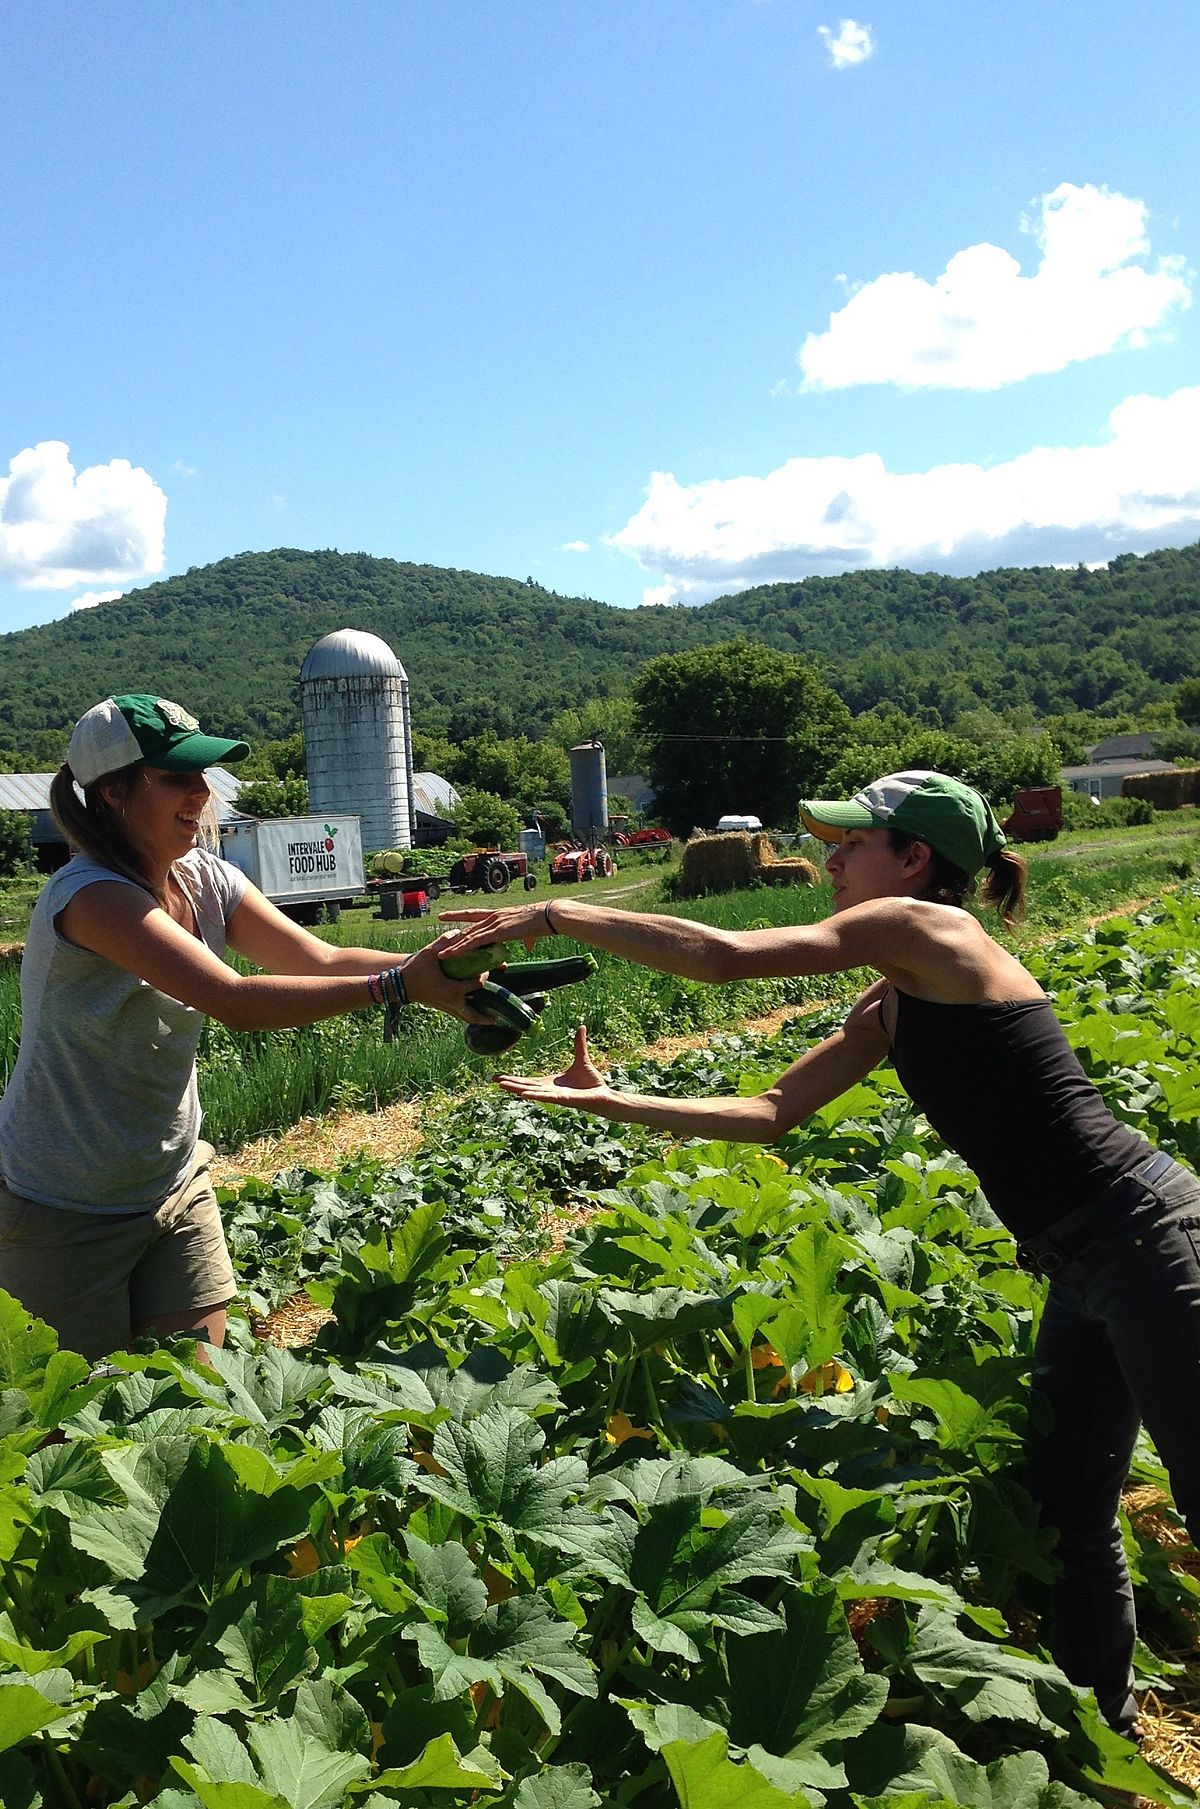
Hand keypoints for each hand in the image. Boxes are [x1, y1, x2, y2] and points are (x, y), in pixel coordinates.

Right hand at [400, 927, 491, 1021]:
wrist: (399, 985)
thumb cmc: (415, 969)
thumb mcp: (429, 953)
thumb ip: (444, 941)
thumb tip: (458, 931)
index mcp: (452, 989)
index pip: (477, 984)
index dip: (485, 975)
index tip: (489, 967)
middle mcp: (452, 1002)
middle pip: (475, 1013)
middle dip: (487, 1015)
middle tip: (500, 1014)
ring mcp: (447, 1007)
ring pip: (467, 1018)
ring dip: (480, 1019)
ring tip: (493, 1020)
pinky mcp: (443, 1008)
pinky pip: (460, 1016)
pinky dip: (470, 1016)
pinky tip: (477, 1013)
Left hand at [439, 902, 556, 953]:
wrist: (549, 915)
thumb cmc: (543, 922)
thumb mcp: (530, 932)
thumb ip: (526, 939)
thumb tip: (528, 946)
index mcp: (499, 915)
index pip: (475, 915)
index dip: (460, 916)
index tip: (446, 916)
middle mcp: (493, 917)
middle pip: (468, 926)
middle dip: (453, 932)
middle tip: (437, 937)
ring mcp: (494, 924)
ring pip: (469, 936)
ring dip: (454, 945)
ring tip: (440, 953)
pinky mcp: (497, 932)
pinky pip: (475, 942)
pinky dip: (462, 948)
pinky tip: (451, 953)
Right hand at [495, 1026, 615, 1114]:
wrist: (604, 1096)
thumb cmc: (592, 1083)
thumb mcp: (582, 1059)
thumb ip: (579, 1045)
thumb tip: (581, 1027)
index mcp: (550, 1083)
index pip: (528, 1081)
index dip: (513, 1079)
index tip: (498, 1078)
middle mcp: (550, 1091)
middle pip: (525, 1087)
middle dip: (509, 1084)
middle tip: (493, 1081)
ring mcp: (556, 1096)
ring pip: (532, 1092)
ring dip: (517, 1089)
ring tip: (502, 1086)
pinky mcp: (564, 1100)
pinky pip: (547, 1098)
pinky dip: (534, 1095)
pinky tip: (523, 1094)